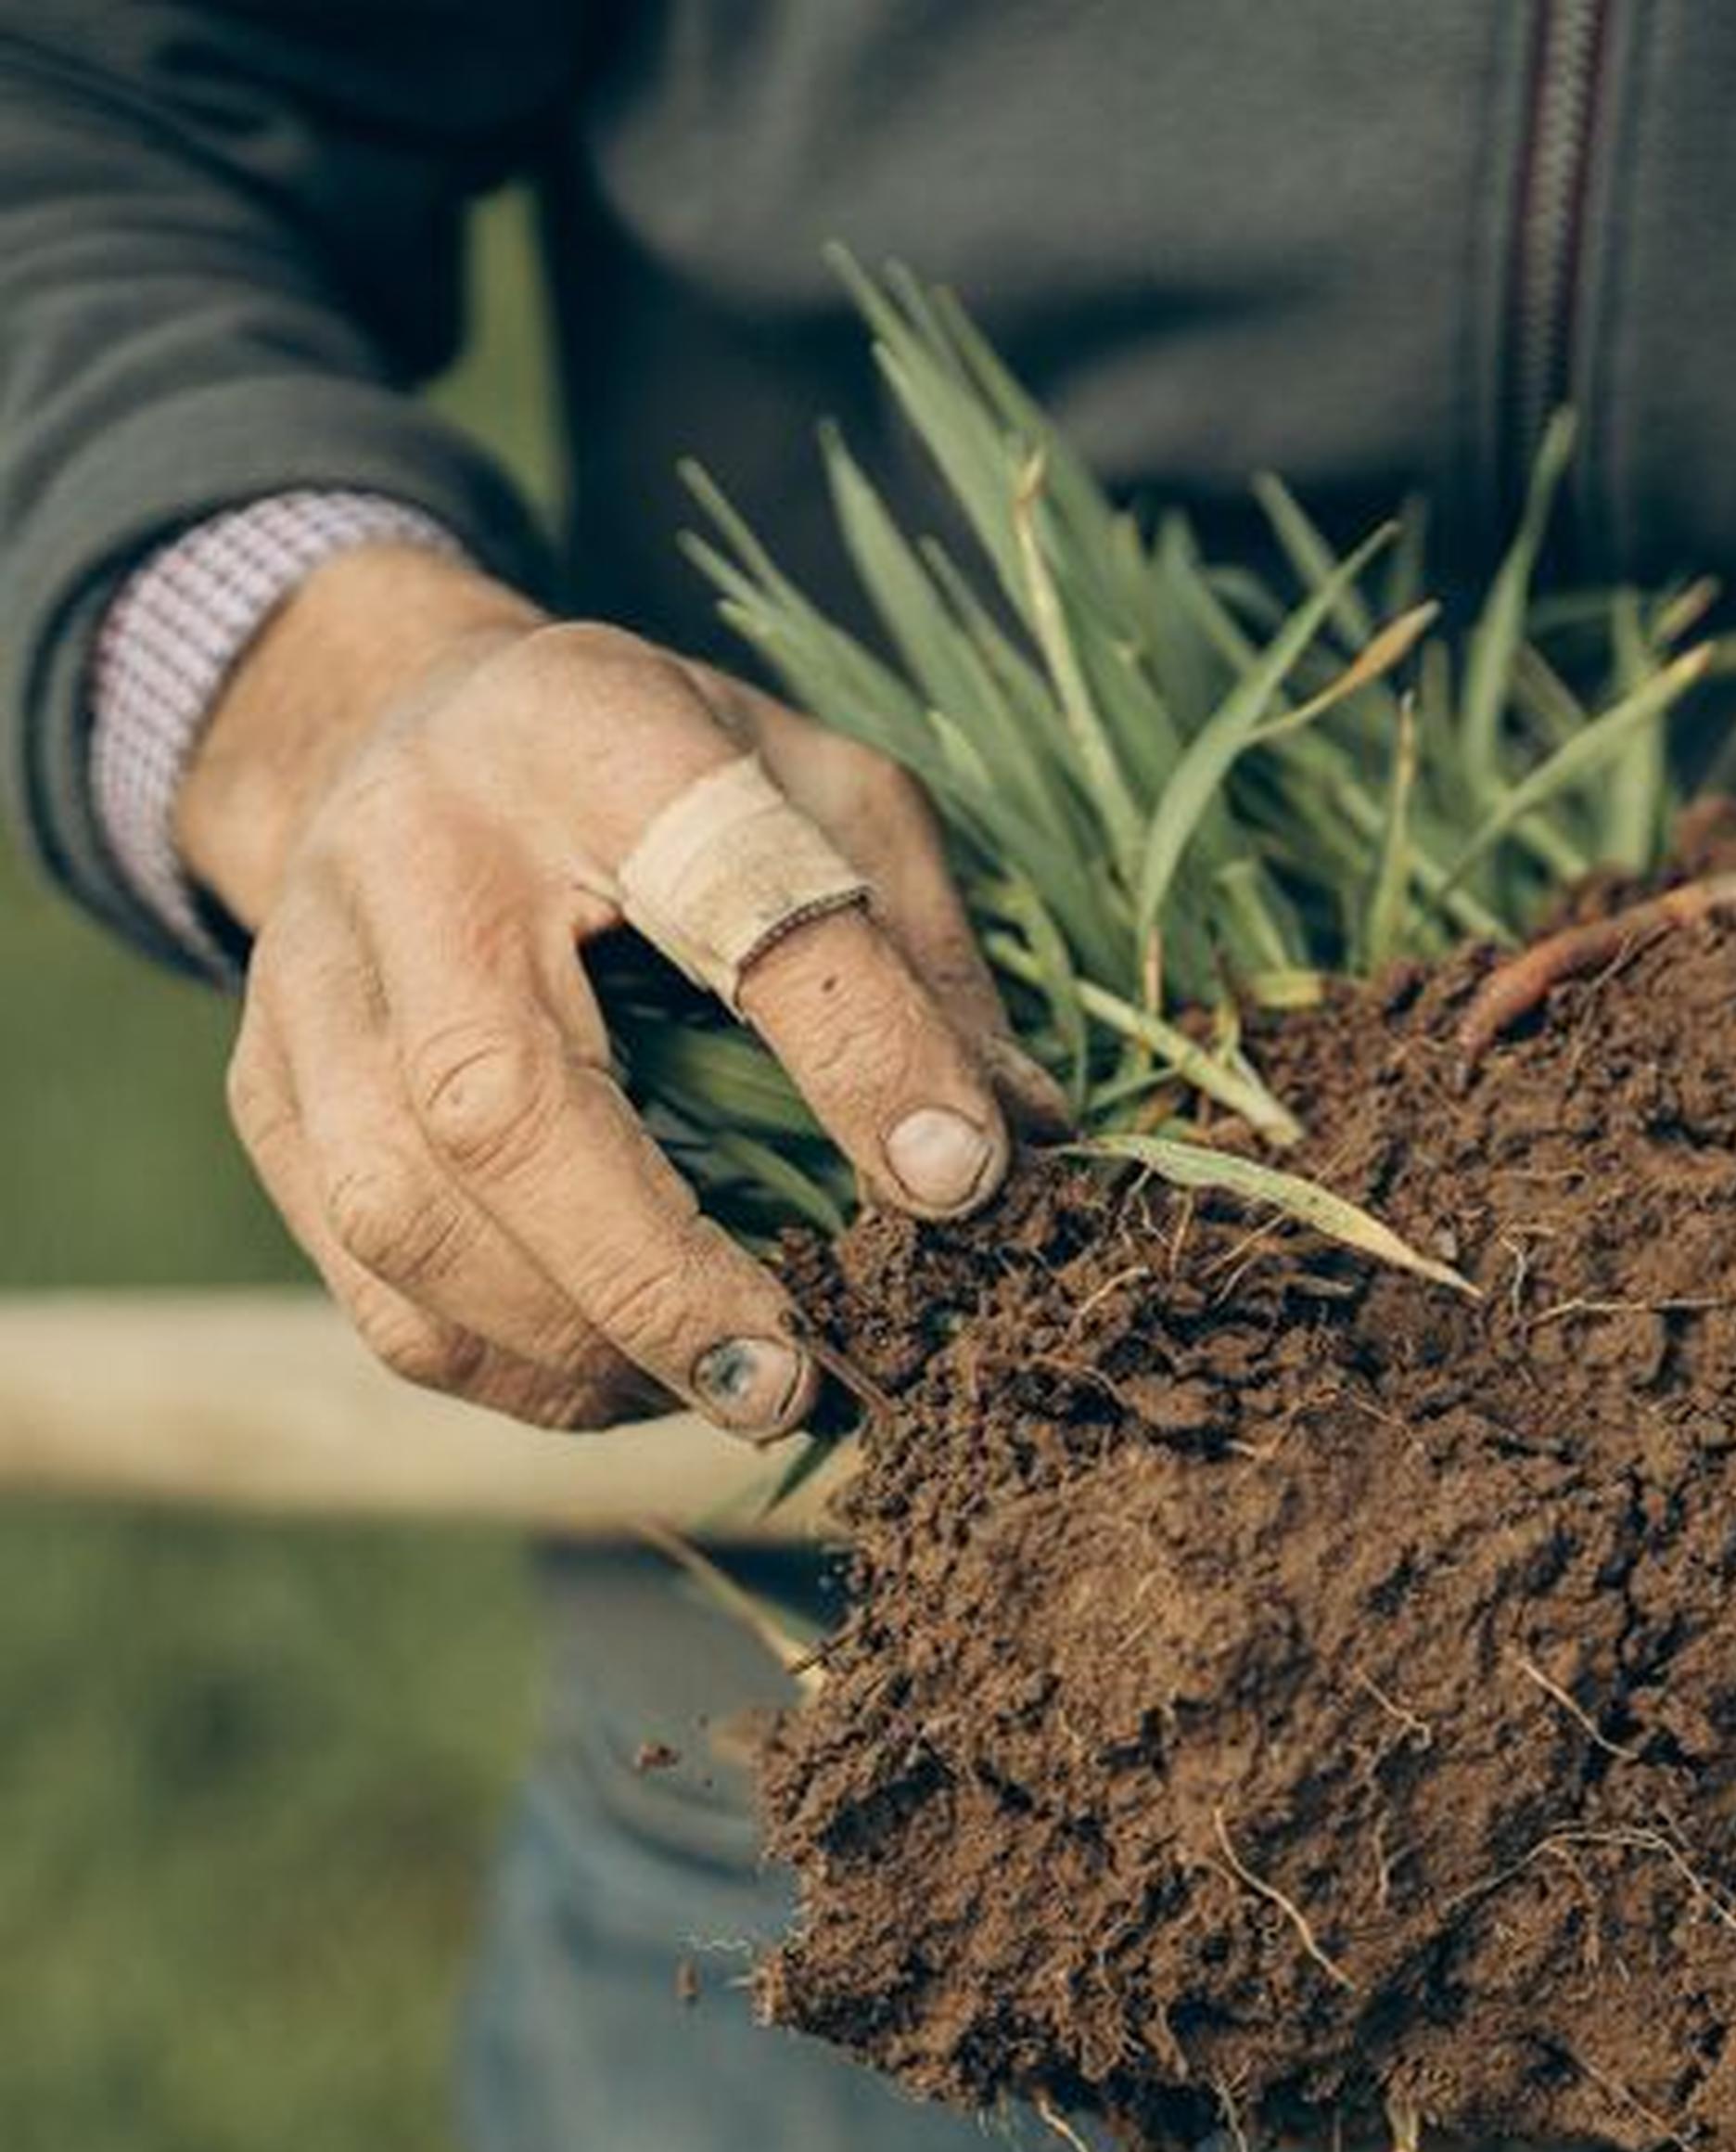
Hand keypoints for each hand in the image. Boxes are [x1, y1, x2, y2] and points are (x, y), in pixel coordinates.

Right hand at [182, 545, 1048, 1436]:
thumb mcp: (830, 793)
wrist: (416, 723)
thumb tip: (1022, 1149)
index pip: (735, 900)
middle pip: (495, 1101)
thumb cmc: (672, 772)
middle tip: (795, 1380)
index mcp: (596, 741)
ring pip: (401, 1213)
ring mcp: (308, 980)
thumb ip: (925, 956)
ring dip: (574, 1345)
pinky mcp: (264, 1091)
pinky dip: (502, 1366)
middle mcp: (415, 854)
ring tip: (732, 1395)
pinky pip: (363, 1279)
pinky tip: (626, 1384)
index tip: (962, 1180)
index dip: (858, 1051)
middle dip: (655, 1274)